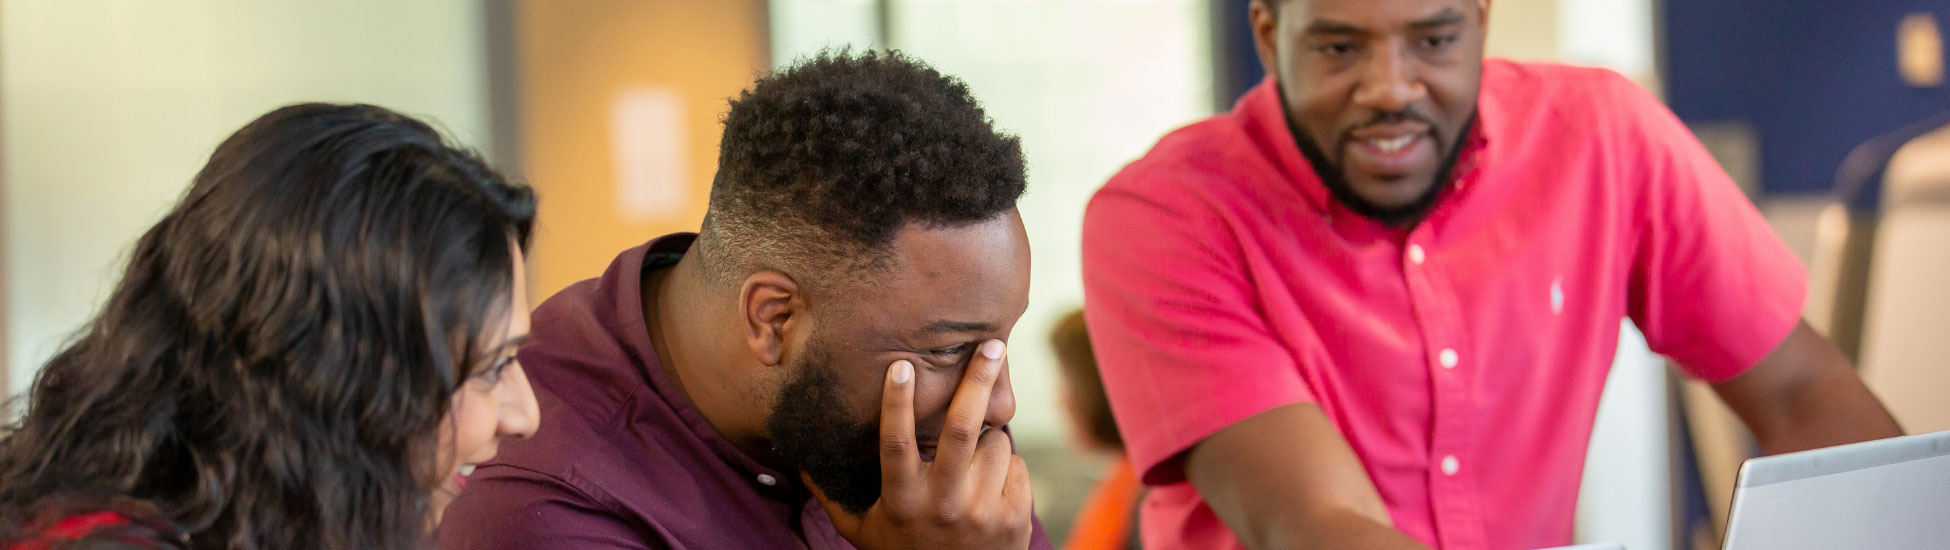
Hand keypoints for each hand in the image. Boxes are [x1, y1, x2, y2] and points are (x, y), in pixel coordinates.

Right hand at [806, 339, 1033, 549]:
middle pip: (963, 429)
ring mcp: (982, 511)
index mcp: (902, 501)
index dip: (897, 403)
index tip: (902, 364)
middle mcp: (943, 504)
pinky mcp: (1014, 518)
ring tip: (970, 466)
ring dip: (988, 439)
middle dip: (978, 381)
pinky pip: (1016, 465)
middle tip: (992, 346)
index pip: (896, 444)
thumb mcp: (861, 530)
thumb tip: (799, 455)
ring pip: (997, 443)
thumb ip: (832, 494)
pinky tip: (989, 489)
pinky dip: (1004, 467)